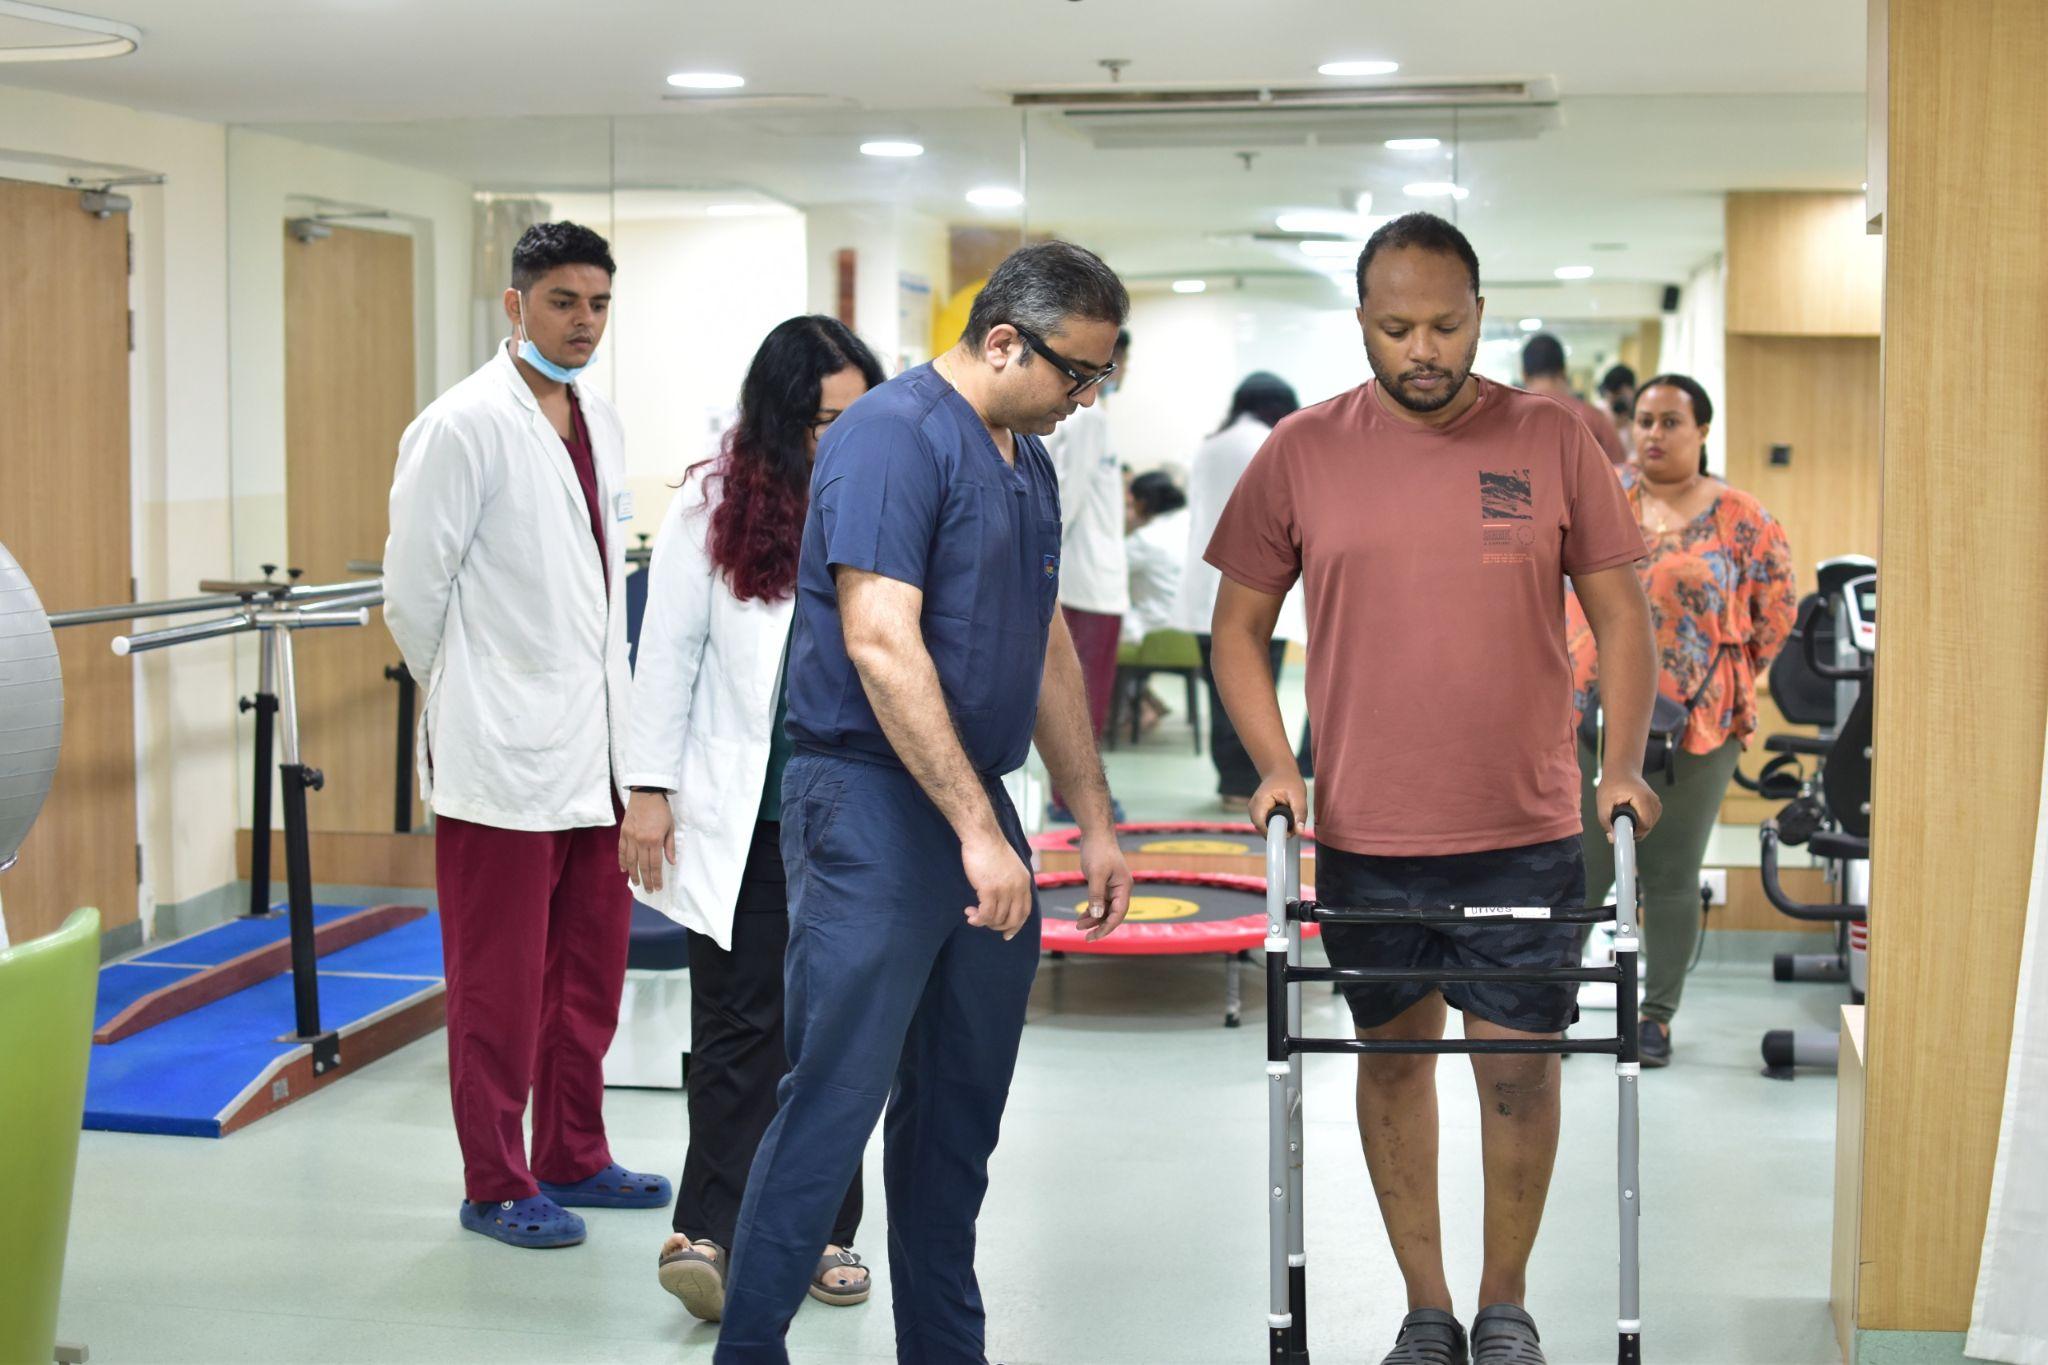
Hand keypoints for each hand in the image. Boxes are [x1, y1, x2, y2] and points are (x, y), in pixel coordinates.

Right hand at [618, 790, 675, 891]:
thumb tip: (671, 862)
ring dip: (633, 874)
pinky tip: (624, 870)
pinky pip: (622, 850)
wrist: (646, 793)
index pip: (655, 865)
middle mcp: (641, 841)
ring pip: (630, 861)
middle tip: (649, 890)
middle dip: (646, 880)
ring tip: (636, 884)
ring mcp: (630, 837)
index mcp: (654, 840)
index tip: (658, 887)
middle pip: (642, 866)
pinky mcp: (623, 833)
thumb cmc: (661, 810)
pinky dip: (622, 861)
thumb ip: (669, 846)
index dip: (656, 878)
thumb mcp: (670, 827)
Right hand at [960, 828, 1033, 940]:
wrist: (982, 836)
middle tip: (986, 924)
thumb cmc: (991, 849)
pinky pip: (986, 914)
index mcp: (1024, 882)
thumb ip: (1012, 882)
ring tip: (972, 915)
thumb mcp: (1011, 867)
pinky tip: (970, 913)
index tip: (1007, 934)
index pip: (1025, 911)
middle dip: (999, 927)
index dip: (1016, 925)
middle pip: (1013, 919)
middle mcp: (1018, 888)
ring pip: (997, 918)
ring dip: (983, 921)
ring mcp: (1005, 889)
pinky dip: (978, 918)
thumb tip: (1004, 901)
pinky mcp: (990, 889)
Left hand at [1075, 828, 1132, 942]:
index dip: (1107, 927)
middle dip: (1099, 926)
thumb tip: (1098, 915)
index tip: (1094, 936)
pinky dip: (1091, 910)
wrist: (1095, 834)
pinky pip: (1100, 903)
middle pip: (1113, 915)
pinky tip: (1081, 917)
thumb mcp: (1095, 874)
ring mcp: (1113, 888)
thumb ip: (1096, 896)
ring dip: (1094, 919)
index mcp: (1124, 888)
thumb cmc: (1098, 851)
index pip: (1118, 914)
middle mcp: (1121, 890)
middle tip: (1085, 937)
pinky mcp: (1104, 885)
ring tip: (1078, 926)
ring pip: (1105, 910)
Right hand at [1248, 769, 1308, 835]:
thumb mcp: (1298, 795)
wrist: (1280, 771)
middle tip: (1293, 824)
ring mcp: (1253, 811)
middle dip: (1278, 831)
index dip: (1276, 833)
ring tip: (1289, 818)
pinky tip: (1283, 817)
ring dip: (1277, 828)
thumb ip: (1300, 813)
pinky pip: (1264, 825)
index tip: (1290, 832)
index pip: (1262, 826)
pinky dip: (1275, 824)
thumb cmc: (1289, 781)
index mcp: (1260, 801)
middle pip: (1263, 829)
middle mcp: (1253, 807)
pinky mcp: (1256, 813)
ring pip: (1264, 829)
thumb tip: (1300, 831)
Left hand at [1596, 770, 1662, 841]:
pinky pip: (1651, 820)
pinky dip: (1641, 822)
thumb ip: (1606, 821)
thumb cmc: (1612, 784)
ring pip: (1650, 825)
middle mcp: (1653, 800)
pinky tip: (1631, 816)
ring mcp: (1656, 802)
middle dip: (1634, 830)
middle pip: (1648, 826)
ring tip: (1624, 818)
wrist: (1622, 771)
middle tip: (1620, 825)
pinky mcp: (1656, 805)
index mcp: (1642, 797)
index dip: (1634, 833)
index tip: (1623, 833)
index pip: (1645, 824)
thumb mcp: (1603, 802)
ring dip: (1637, 827)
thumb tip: (1612, 838)